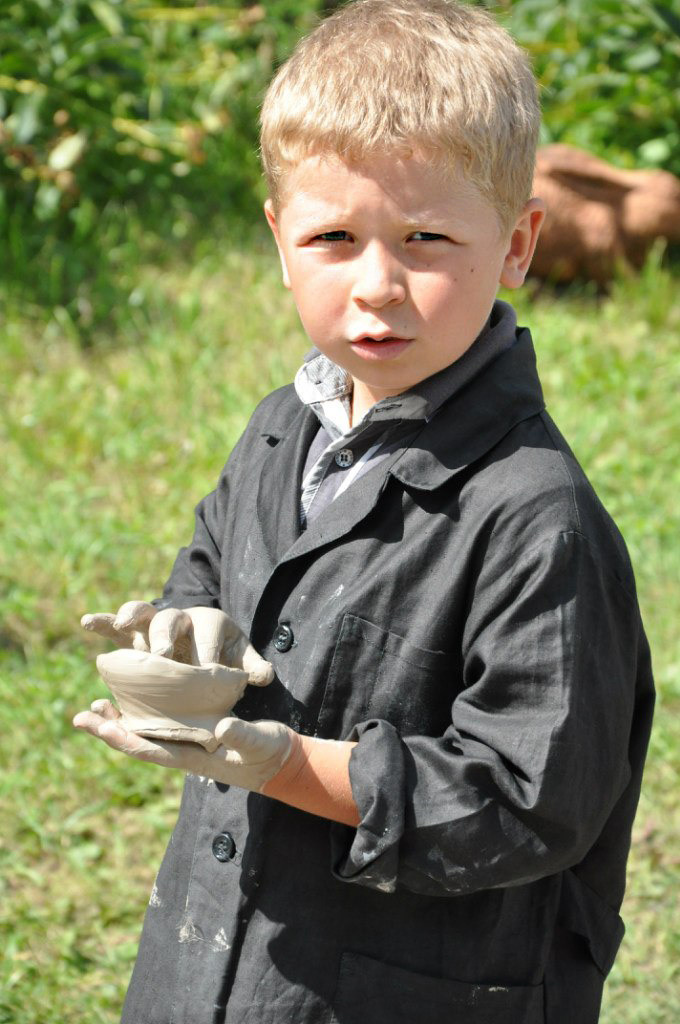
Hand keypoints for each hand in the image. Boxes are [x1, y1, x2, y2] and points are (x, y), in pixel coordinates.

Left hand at [73, 700, 294, 792]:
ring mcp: (186, 741)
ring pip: (144, 731)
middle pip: (138, 741)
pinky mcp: (193, 730)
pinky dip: (140, 712)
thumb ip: (242, 735)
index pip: (149, 749)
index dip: (122, 738)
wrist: (279, 760)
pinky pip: (159, 723)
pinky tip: (131, 699)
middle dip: (109, 729)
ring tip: (97, 705)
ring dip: (119, 720)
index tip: (100, 727)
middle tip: (83, 715)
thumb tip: (224, 725)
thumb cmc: (268, 752)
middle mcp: (182, 750)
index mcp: (192, 757)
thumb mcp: (258, 743)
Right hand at [81, 601, 273, 683]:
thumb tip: (265, 676)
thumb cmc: (225, 654)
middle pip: (172, 620)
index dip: (207, 651)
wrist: (208, 643)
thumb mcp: (242, 660)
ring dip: (131, 616)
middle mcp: (181, 619)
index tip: (206, 671)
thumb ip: (253, 667)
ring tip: (122, 624)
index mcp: (210, 623)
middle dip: (166, 636)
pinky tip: (88, 622)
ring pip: (143, 614)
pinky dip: (103, 622)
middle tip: (162, 655)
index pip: (208, 635)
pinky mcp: (134, 634)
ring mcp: (155, 626)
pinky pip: (116, 626)